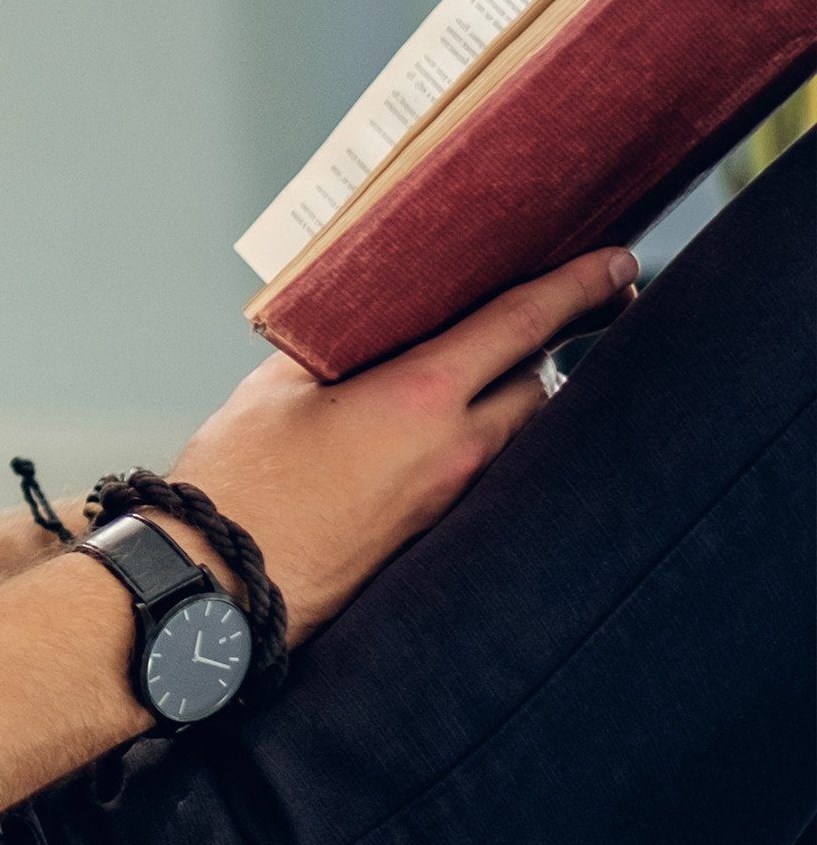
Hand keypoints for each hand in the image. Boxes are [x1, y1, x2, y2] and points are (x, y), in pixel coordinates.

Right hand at [163, 249, 639, 642]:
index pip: (522, 326)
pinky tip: (451, 420)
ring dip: (518, 392)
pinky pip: (486, 466)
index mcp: (418, 397)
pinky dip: (486, 432)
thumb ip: (333, 346)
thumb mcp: (276, 386)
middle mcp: (454, 449)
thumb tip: (361, 322)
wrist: (225, 581)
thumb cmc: (241, 480)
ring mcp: (451, 497)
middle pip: (539, 381)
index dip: (578, 286)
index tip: (620, 263)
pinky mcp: (435, 530)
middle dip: (558, 342)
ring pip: (518, 430)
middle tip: (578, 310)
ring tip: (503, 363)